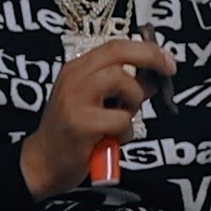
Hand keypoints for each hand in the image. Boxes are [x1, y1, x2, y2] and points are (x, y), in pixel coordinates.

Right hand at [21, 39, 176, 200]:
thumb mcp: (93, 102)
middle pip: (120, 54)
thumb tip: (152, 77)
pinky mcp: (81, 124)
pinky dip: (124, 133)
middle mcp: (74, 79)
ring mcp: (75, 100)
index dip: (146, 48)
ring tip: (120, 121)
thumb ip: (118, 86)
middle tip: (168, 71)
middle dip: (151, 59)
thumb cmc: (71, 133)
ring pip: (124, 83)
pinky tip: (110, 140)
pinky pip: (121, 120)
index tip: (166, 58)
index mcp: (76, 70)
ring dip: (134, 103)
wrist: (42, 163)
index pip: (115, 46)